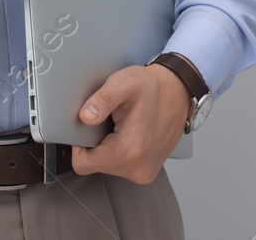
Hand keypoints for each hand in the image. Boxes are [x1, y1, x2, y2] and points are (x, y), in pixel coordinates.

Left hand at [70, 63, 191, 183]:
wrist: (177, 92)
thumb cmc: (151, 87)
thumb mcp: (123, 83)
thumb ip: (102, 100)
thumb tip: (85, 117)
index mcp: (129, 151)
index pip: (83, 164)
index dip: (78, 144)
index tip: (87, 126)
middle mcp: (138, 168)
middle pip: (94, 165)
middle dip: (93, 144)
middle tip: (106, 121)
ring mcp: (144, 172)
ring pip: (106, 166)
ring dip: (105, 147)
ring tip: (118, 126)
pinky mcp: (147, 171)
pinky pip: (119, 166)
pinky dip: (117, 151)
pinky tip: (126, 133)